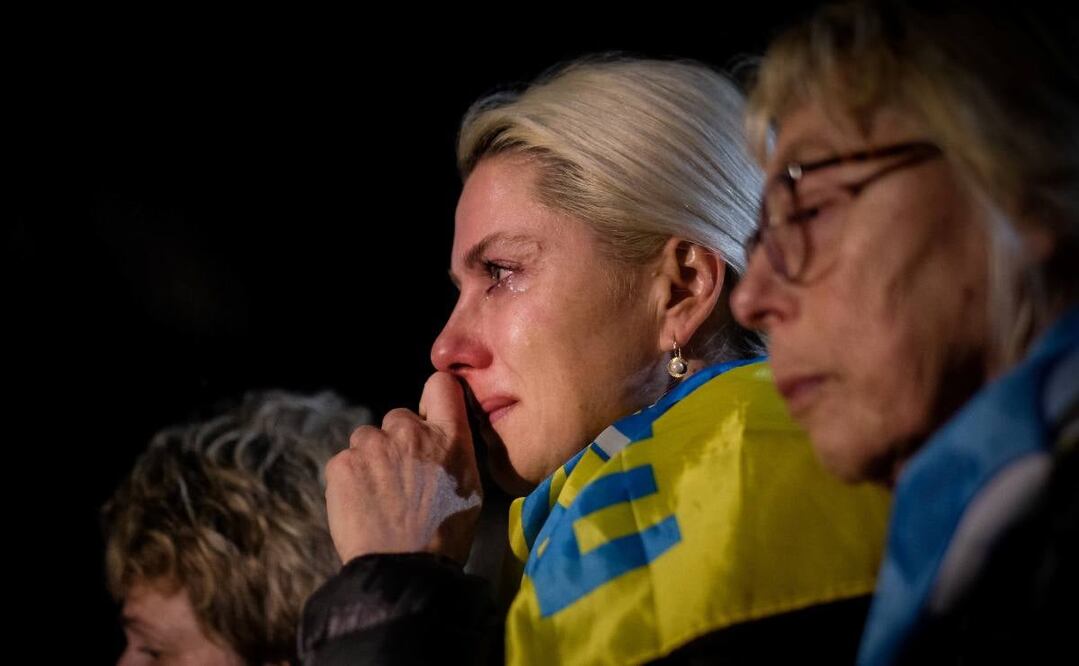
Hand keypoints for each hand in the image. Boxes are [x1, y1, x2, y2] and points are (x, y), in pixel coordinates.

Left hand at [325, 372, 481, 563]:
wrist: (404, 569)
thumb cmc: (445, 535)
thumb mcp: (471, 488)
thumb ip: (455, 452)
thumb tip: (443, 439)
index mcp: (449, 437)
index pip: (441, 385)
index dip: (434, 398)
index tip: (429, 418)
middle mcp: (410, 432)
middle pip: (398, 417)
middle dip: (398, 441)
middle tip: (401, 478)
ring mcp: (373, 446)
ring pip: (367, 440)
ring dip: (371, 460)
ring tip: (379, 497)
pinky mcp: (341, 464)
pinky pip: (344, 462)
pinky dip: (350, 480)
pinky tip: (361, 506)